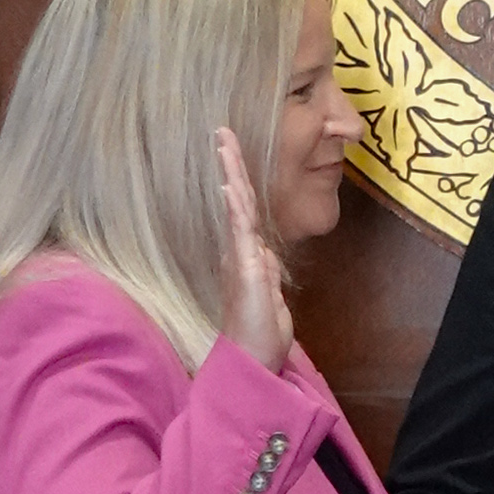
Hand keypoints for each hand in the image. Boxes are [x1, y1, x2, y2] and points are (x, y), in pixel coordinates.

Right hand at [209, 127, 293, 371]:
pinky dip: (236, 206)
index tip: (231, 153)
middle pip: (237, 200)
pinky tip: (230, 185)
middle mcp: (239, 252)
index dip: (239, 181)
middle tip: (222, 132)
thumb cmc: (260, 335)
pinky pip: (240, 231)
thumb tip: (266, 252)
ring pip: (237, 208)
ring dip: (232, 174)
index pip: (244, 211)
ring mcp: (241, 258)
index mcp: (246, 256)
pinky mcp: (246, 269)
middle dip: (231, 165)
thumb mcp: (271, 297)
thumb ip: (267, 272)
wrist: (253, 362)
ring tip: (224, 144)